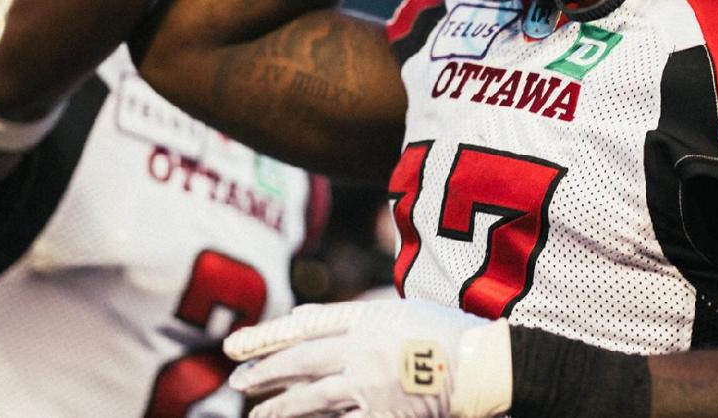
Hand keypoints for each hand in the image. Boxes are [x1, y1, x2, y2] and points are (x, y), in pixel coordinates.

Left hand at [225, 301, 512, 417]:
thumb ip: (349, 314)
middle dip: (264, 373)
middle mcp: (362, 348)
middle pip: (301, 361)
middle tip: (236, 381)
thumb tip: (302, 313)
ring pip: (313, 397)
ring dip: (281, 406)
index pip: (304, 326)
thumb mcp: (396, 309)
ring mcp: (371, 383)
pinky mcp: (384, 413)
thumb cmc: (447, 332)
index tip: (234, 346)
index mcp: (367, 317)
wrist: (483, 364)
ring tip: (257, 413)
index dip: (265, 337)